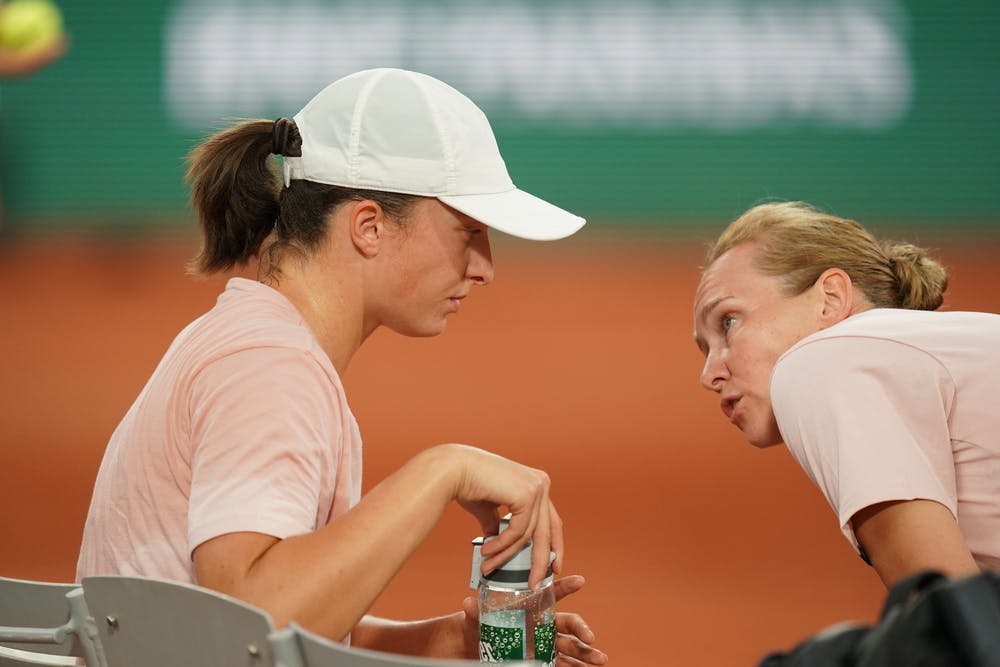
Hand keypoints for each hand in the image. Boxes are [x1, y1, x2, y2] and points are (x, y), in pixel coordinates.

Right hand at [443, 444, 563, 587]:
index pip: (551, 521)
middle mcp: (541, 483)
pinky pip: (517, 532)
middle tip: (534, 583)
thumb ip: (499, 523)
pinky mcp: (526, 494)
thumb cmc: (468, 483)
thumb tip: (498, 541)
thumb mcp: (490, 508)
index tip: (552, 567)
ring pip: (528, 535)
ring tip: (489, 566)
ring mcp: (536, 488)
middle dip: (540, 561)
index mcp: (536, 484)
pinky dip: (502, 545)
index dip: (553, 546)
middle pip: (547, 531)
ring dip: (506, 555)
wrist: (453, 468)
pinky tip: (487, 551)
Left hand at [461, 575, 608, 664]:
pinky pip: (562, 662)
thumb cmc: (480, 624)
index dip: (566, 586)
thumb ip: (475, 611)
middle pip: (568, 623)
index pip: (552, 592)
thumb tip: (467, 604)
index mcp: (532, 605)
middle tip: (590, 637)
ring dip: (586, 652)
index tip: (580, 580)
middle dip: (582, 628)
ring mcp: (545, 642)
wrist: (476, 644)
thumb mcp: (476, 617)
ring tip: (601, 659)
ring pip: (570, 645)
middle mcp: (543, 622)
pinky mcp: (543, 659)